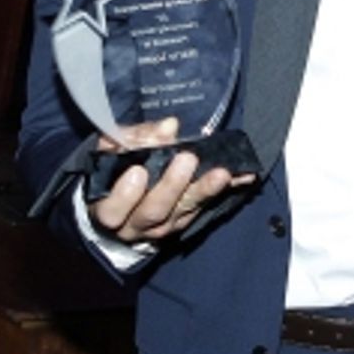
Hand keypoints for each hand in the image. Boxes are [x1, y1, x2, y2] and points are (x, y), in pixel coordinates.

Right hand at [88, 117, 256, 243]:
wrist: (123, 203)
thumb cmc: (113, 170)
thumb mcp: (109, 152)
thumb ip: (131, 138)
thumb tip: (168, 127)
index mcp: (110, 210)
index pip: (113, 211)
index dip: (125, 195)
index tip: (138, 170)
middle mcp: (136, 224)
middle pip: (154, 211)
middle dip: (171, 186)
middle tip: (186, 159)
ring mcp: (164, 226)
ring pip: (184, 211)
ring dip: (203, 190)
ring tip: (221, 173)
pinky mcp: (186, 220)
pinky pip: (206, 205)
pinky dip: (224, 190)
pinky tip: (243, 177)